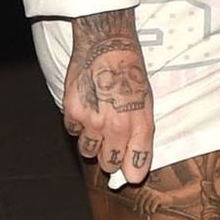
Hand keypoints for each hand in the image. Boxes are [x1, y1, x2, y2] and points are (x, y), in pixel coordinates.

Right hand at [61, 7, 153, 185]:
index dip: (132, 173)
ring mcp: (92, 121)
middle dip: (110, 157)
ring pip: (88, 152)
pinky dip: (78, 126)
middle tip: (110, 142)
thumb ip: (140, 133)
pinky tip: (86, 109)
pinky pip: (74, 132)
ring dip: (92, 143)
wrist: (106, 46)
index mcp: (139, 126)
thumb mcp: (147, 103)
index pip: (136, 167)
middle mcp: (116, 127)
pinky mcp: (73, 112)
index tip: (130, 173)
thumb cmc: (130, 72)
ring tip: (97, 123)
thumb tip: (132, 160)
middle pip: (109, 164)